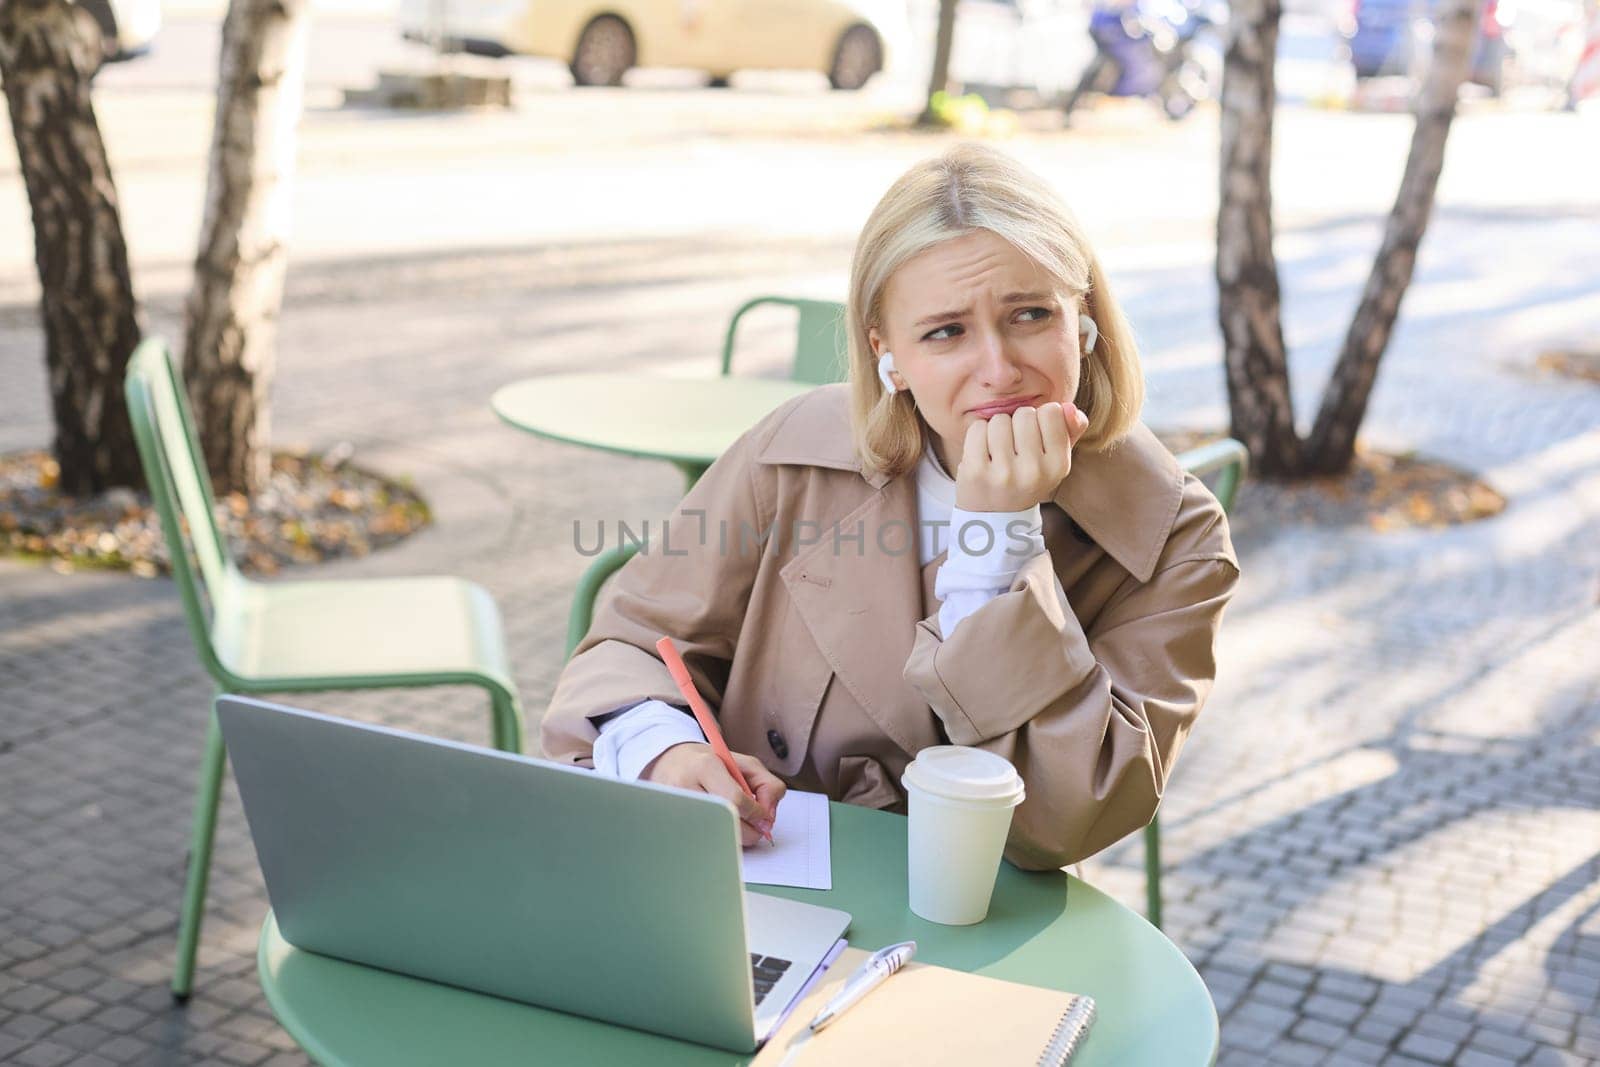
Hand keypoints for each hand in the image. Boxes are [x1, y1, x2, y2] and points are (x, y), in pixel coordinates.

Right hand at [641, 743, 786, 847]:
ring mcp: (674, 807)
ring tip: (732, 822)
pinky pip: (701, 841)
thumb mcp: (745, 764)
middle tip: (754, 828)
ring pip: (714, 837)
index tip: (763, 817)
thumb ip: (767, 785)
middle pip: (725, 823)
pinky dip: (717, 838)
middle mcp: (686, 787)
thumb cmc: (711, 765)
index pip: (736, 800)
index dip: (755, 814)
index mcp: (706, 766)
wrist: (670, 764)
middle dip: (748, 832)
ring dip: (732, 836)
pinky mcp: (669, 823)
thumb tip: (768, 817)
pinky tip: (717, 825)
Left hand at [955, 401, 1088, 512]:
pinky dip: (978, 435)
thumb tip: (1068, 407)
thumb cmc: (1026, 479)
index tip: (1034, 437)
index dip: (1040, 418)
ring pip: (999, 420)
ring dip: (996, 429)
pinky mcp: (976, 471)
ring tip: (998, 452)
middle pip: (1024, 414)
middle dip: (1017, 423)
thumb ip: (1069, 430)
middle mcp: (1034, 471)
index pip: (1052, 412)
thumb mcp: (1054, 460)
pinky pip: (977, 428)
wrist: (995, 517)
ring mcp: (1003, 473)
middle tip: (1014, 448)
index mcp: (1059, 466)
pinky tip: (982, 454)